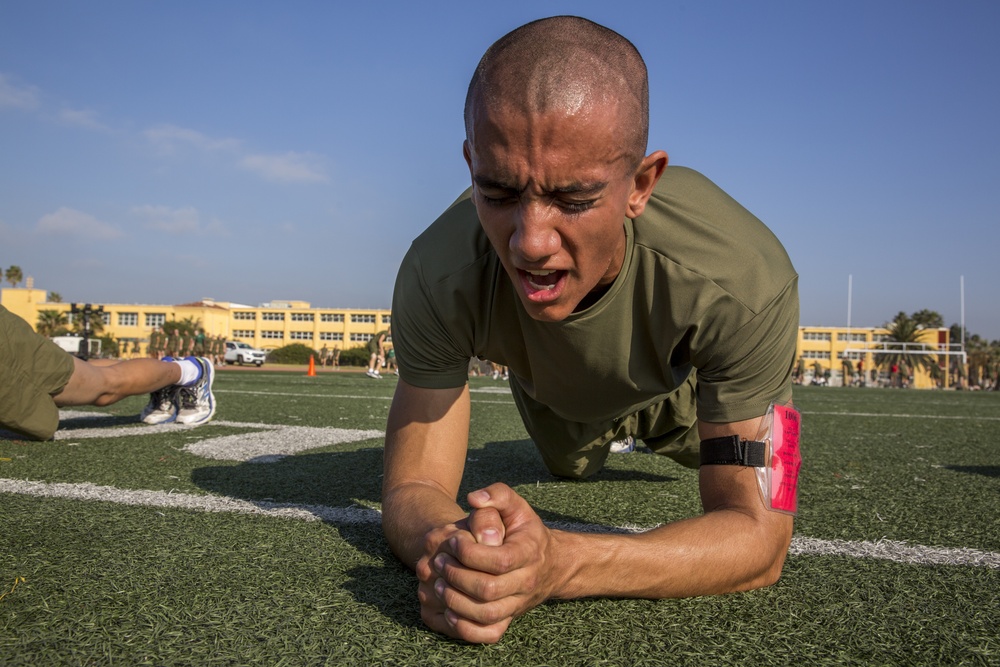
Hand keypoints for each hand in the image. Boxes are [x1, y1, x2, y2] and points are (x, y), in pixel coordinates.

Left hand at [424, 483, 560, 642]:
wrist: (550, 564)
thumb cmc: (525, 532)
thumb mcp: (517, 507)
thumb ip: (497, 495)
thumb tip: (473, 499)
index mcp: (529, 553)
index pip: (499, 560)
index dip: (469, 553)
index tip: (453, 541)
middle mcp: (526, 582)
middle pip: (488, 590)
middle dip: (457, 576)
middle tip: (439, 562)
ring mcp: (518, 604)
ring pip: (486, 614)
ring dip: (456, 601)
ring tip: (439, 583)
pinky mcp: (509, 619)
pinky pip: (488, 633)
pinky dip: (465, 627)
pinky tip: (449, 610)